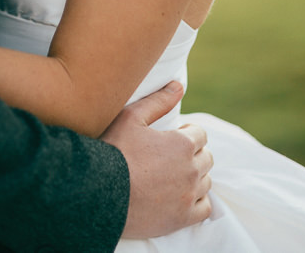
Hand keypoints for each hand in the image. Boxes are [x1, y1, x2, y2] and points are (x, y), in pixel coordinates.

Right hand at [101, 82, 211, 237]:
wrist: (98, 193)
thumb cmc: (114, 151)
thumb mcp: (131, 118)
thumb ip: (159, 101)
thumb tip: (178, 86)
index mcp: (182, 143)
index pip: (200, 134)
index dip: (186, 133)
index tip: (173, 138)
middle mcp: (191, 169)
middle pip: (205, 157)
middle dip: (192, 153)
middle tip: (171, 156)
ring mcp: (188, 196)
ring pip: (205, 181)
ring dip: (194, 176)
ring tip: (173, 175)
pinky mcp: (182, 218)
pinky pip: (204, 208)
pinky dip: (197, 201)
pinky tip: (181, 196)